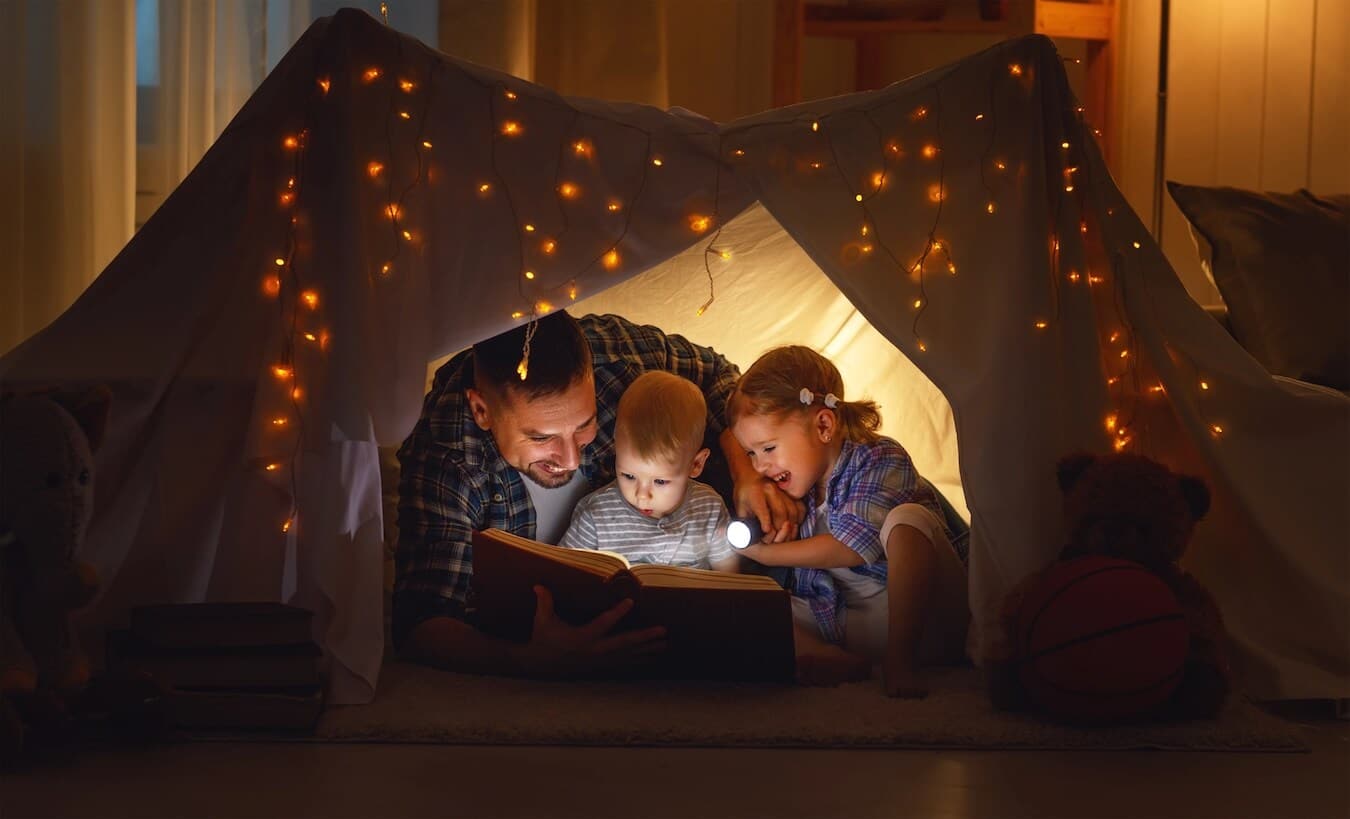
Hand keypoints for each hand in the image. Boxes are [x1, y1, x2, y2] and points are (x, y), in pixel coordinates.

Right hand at [519, 586, 665, 676]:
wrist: (540, 664)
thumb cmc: (543, 638)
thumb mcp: (542, 621)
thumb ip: (544, 603)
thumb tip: (539, 585)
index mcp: (582, 638)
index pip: (603, 623)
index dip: (617, 613)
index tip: (631, 602)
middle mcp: (595, 650)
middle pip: (624, 644)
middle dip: (644, 637)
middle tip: (662, 631)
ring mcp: (600, 660)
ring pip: (628, 655)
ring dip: (647, 649)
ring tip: (665, 644)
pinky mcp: (601, 665)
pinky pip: (624, 662)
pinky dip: (639, 659)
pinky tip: (653, 657)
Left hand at [733, 477, 802, 543]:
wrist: (752, 477)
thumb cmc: (745, 493)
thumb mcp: (739, 507)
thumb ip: (744, 522)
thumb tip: (746, 538)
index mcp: (755, 493)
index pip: (762, 509)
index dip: (765, 522)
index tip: (766, 532)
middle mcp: (771, 491)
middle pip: (780, 514)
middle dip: (778, 531)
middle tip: (773, 541)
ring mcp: (783, 492)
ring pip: (792, 513)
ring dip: (789, 529)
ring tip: (783, 538)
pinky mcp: (792, 495)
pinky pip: (800, 510)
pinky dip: (798, 521)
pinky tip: (792, 528)